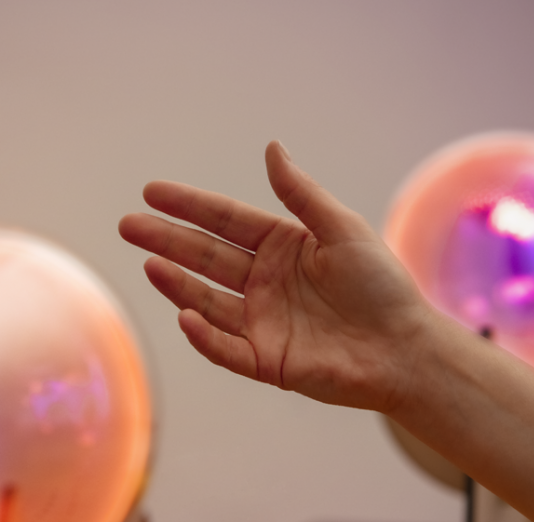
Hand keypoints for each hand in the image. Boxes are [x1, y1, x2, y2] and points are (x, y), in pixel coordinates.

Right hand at [119, 141, 434, 412]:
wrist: (405, 348)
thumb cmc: (382, 286)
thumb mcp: (342, 229)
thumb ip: (301, 194)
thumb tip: (271, 147)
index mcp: (281, 247)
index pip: (224, 221)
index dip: (188, 206)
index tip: (151, 191)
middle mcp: (263, 283)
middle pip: (205, 257)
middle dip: (166, 240)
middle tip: (128, 225)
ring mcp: (260, 322)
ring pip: (206, 300)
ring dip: (177, 283)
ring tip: (149, 263)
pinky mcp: (265, 361)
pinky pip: (225, 347)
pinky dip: (204, 335)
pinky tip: (185, 315)